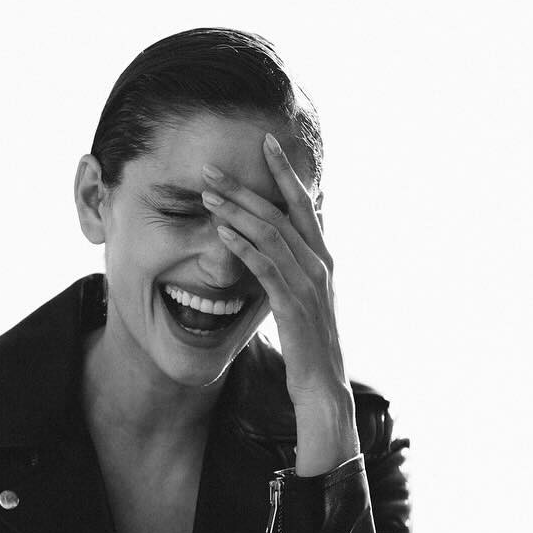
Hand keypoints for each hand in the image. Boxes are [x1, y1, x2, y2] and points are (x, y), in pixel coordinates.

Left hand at [201, 137, 359, 471]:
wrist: (323, 389)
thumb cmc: (308, 349)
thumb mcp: (300, 302)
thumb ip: (289, 273)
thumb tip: (270, 253)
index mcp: (323, 259)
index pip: (304, 205)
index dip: (285, 173)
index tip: (264, 143)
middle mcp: (321, 265)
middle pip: (282, 213)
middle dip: (248, 187)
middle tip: (213, 169)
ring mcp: (310, 285)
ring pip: (272, 235)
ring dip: (237, 212)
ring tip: (209, 195)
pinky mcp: (295, 306)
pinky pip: (267, 268)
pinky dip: (244, 248)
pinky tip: (222, 234)